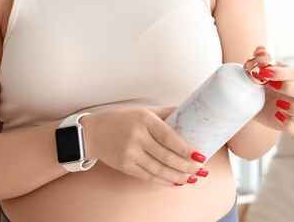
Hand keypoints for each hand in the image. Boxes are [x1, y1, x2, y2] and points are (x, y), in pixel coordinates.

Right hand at [80, 106, 207, 186]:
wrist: (93, 133)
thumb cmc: (122, 120)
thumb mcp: (144, 111)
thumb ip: (166, 114)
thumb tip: (189, 114)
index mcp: (144, 120)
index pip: (169, 137)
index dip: (186, 149)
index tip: (200, 155)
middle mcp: (137, 136)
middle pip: (166, 156)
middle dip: (186, 166)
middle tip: (200, 170)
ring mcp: (129, 153)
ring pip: (158, 169)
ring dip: (177, 176)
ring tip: (192, 178)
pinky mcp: (124, 166)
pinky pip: (147, 176)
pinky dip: (163, 181)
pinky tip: (175, 182)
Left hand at [248, 47, 293, 134]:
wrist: (245, 97)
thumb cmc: (256, 80)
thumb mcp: (255, 67)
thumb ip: (260, 59)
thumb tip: (261, 52)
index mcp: (291, 78)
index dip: (281, 73)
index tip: (263, 72)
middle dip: (288, 89)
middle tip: (269, 86)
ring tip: (277, 104)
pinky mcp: (287, 124)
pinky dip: (288, 124)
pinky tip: (275, 115)